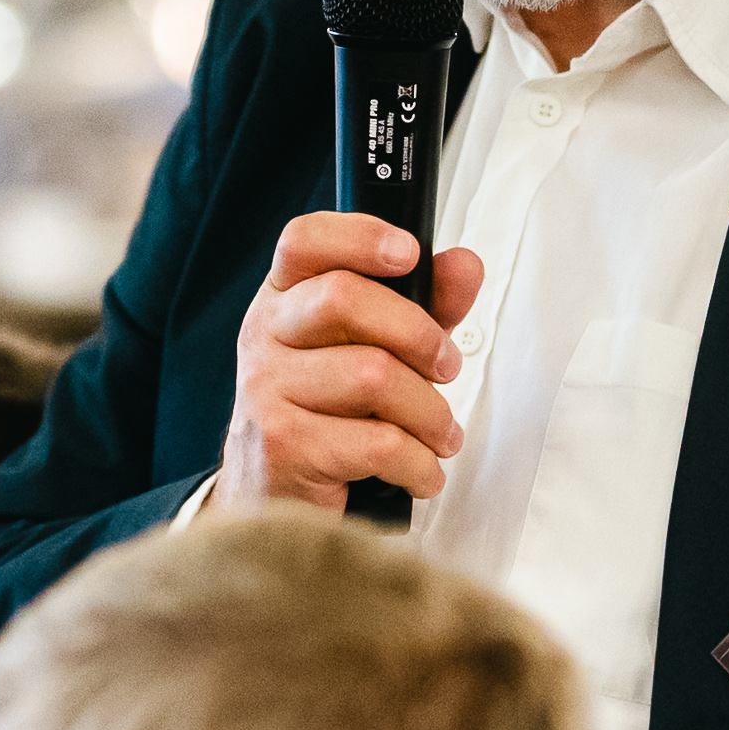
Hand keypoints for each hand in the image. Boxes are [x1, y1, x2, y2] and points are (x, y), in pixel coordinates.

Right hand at [217, 214, 485, 515]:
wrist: (271, 494)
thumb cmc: (329, 413)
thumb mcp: (377, 348)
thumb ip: (423, 305)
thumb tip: (464, 266)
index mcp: (284, 299)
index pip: (304, 241)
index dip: (359, 236)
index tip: (410, 255)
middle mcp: (264, 335)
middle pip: (345, 298)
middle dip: (420, 335)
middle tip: (446, 368)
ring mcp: (266, 390)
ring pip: (373, 376)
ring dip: (429, 413)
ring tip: (439, 434)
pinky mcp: (284, 447)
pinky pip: (377, 443)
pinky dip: (418, 463)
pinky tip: (420, 471)